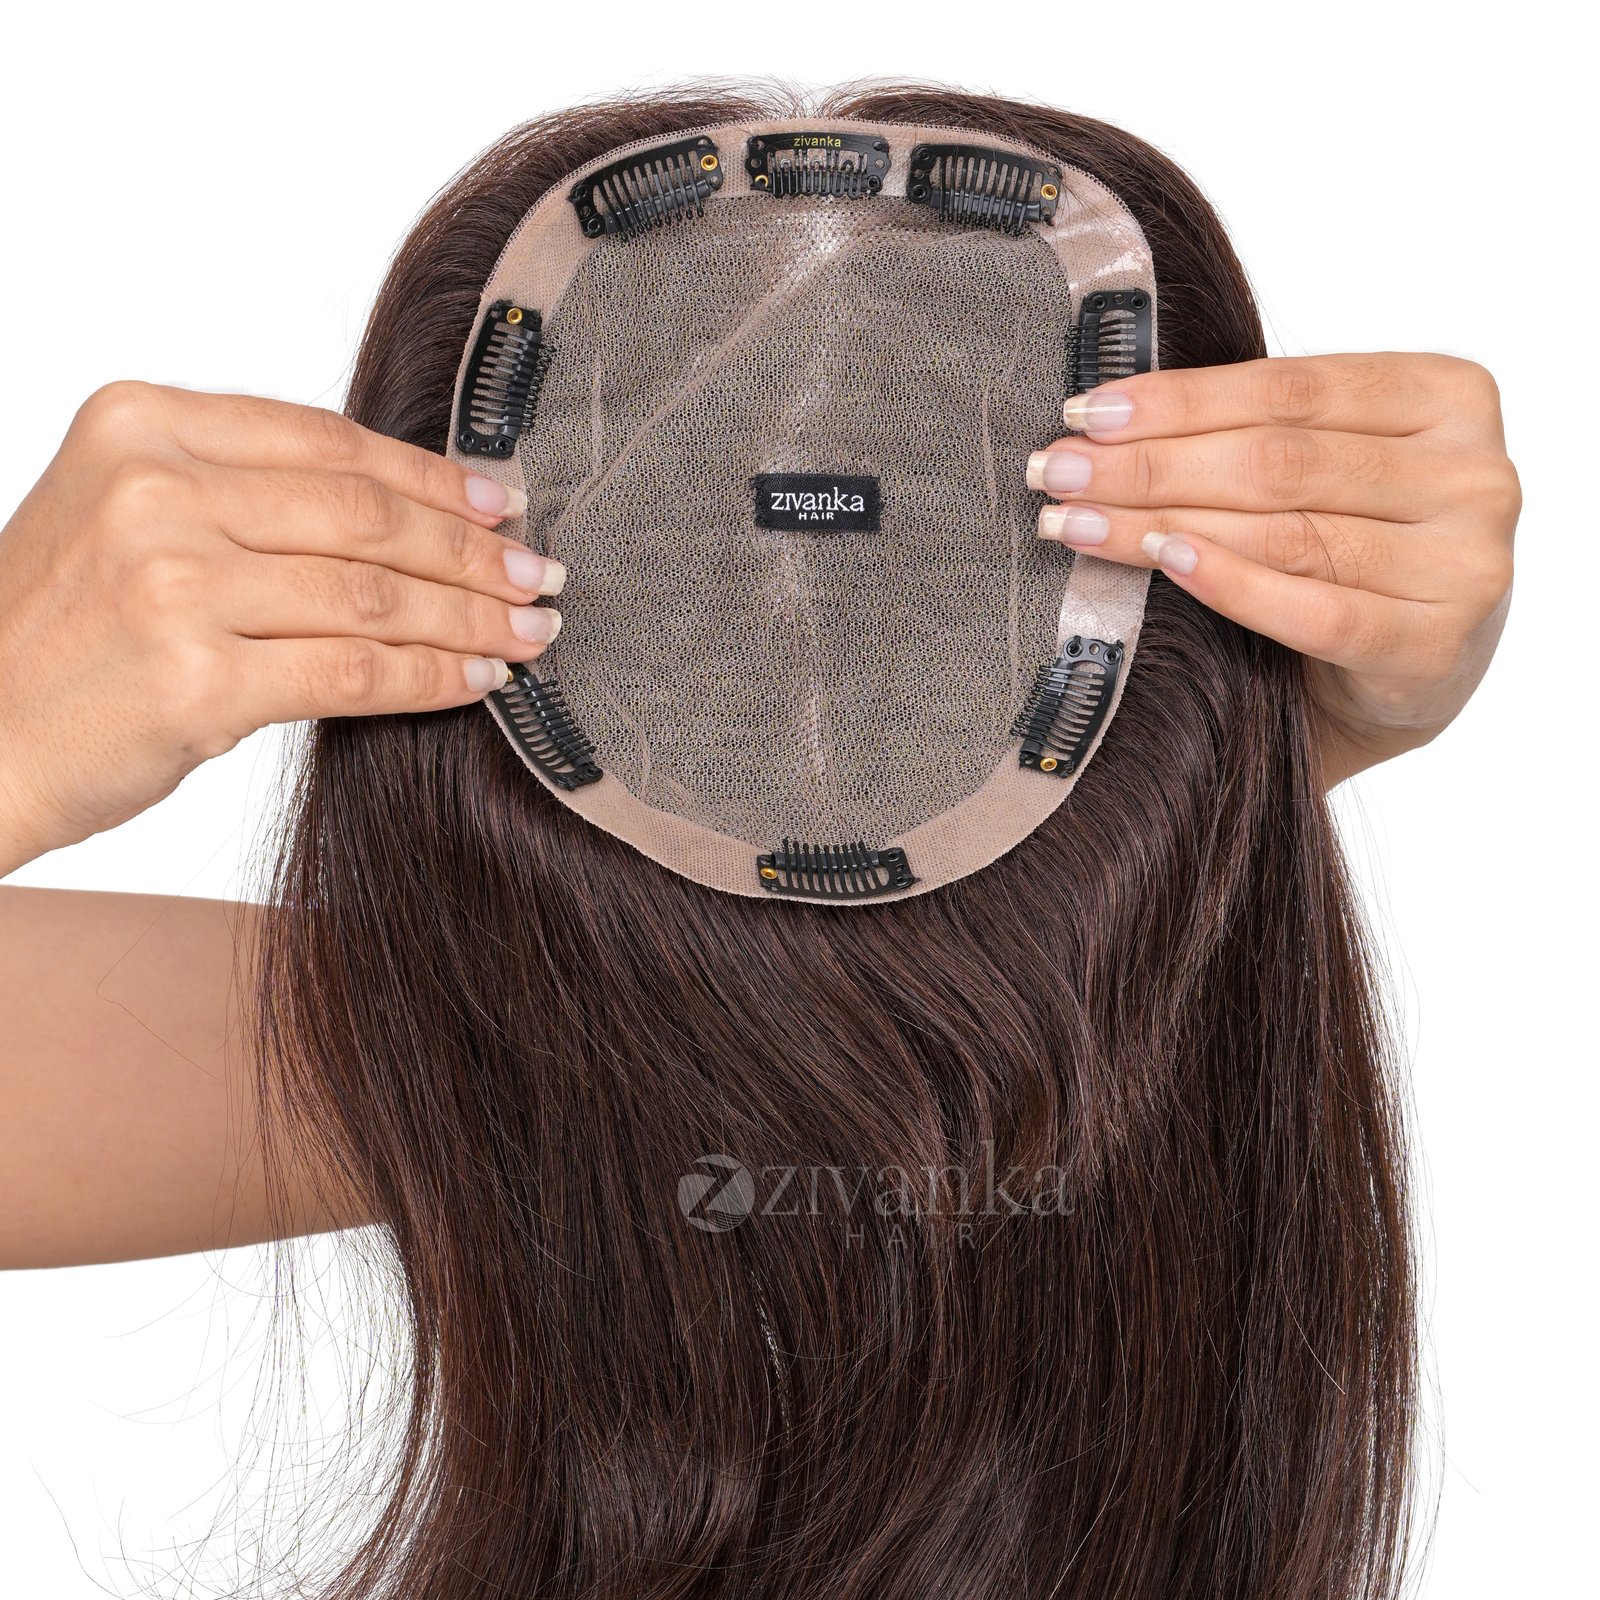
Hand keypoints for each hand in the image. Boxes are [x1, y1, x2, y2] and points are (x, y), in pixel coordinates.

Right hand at [0, 381, 561, 873]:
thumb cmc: (62, 634)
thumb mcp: (128, 519)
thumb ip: (245, 495)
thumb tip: (409, 510)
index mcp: (140, 427)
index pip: (327, 442)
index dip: (433, 475)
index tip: (504, 501)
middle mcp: (154, 492)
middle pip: (364, 515)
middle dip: (470, 550)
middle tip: (539, 573)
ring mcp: (173, 585)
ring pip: (373, 595)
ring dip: (470, 618)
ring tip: (529, 632)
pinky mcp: (197, 682)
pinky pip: (355, 673)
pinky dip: (432, 678)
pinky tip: (478, 681)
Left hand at [1026, 354, 1519, 785]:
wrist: (1409, 671)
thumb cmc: (1351, 551)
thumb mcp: (1323, 470)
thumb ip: (1254, 432)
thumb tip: (1102, 419)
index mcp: (1447, 395)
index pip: (1289, 388)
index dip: (1178, 400)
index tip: (1084, 413)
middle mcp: (1473, 473)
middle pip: (1278, 461)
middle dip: (1149, 465)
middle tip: (1056, 471)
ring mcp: (1465, 563)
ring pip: (1286, 533)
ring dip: (1160, 525)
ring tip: (1074, 523)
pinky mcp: (1434, 644)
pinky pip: (1314, 609)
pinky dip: (1231, 584)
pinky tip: (1163, 562)